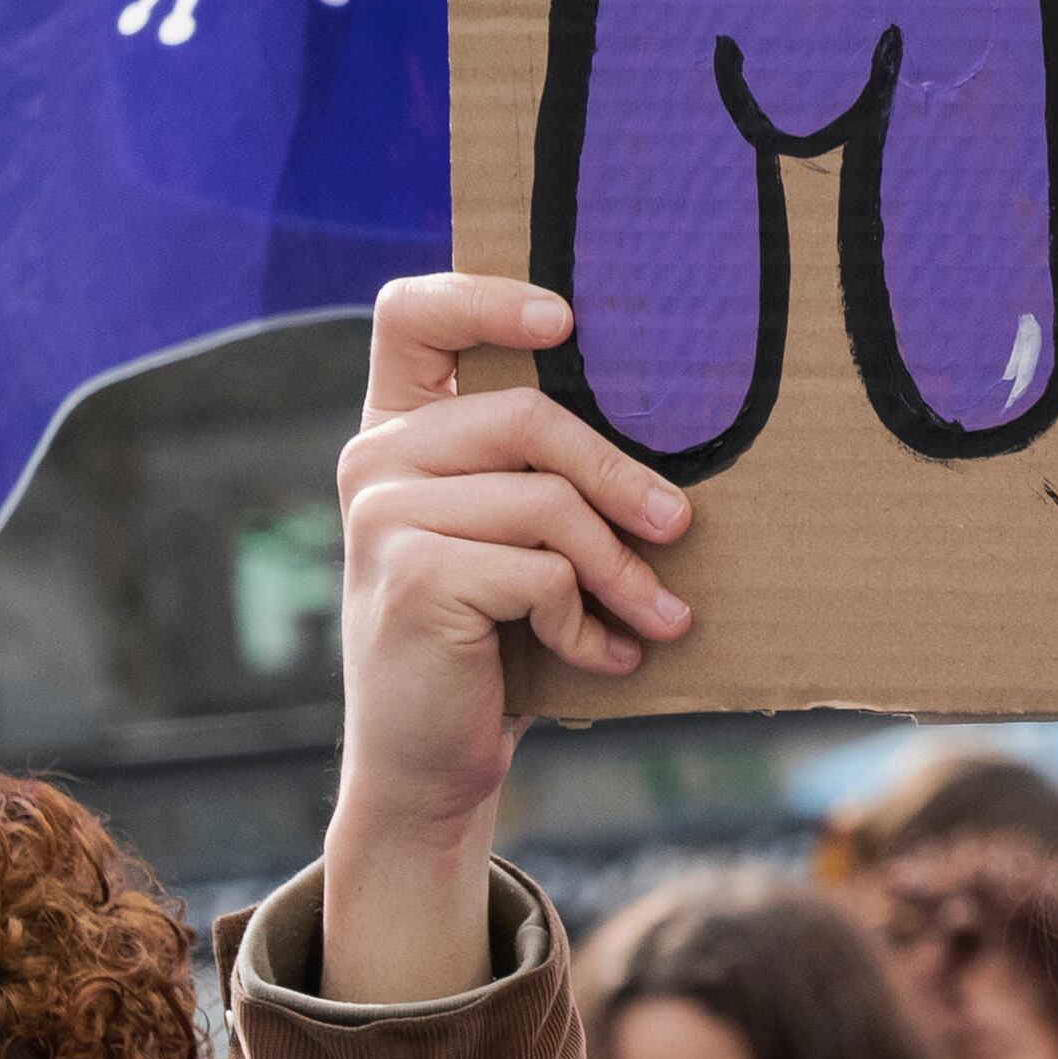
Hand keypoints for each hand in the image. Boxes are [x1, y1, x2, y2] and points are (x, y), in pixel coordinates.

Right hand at [318, 273, 692, 1002]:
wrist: (430, 761)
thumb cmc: (496, 638)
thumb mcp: (518, 538)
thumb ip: (545, 471)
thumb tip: (679, 434)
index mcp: (399, 429)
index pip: (411, 315)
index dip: (486, 297)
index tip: (567, 321)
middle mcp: (375, 459)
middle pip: (526, 416)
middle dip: (623, 477)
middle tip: (682, 526)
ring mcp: (380, 517)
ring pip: (548, 503)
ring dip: (624, 571)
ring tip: (662, 619)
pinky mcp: (409, 578)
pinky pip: (541, 573)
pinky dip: (586, 623)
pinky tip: (602, 658)